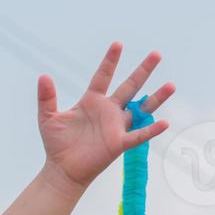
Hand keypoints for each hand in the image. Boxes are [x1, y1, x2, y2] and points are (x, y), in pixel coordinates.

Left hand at [38, 42, 173, 193]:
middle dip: (142, 71)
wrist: (62, 170)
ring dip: (155, 98)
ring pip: (141, 109)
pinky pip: (138, 135)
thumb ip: (46, 97)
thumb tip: (43, 76)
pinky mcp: (119, 143)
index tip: (118, 44)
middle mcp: (108, 110)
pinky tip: (164, 123)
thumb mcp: (48, 117)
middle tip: (156, 54)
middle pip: (129, 86)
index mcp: (92, 101)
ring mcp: (116, 126)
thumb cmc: (56, 144)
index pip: (103, 76)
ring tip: (171, 85)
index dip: (110, 61)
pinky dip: (151, 130)